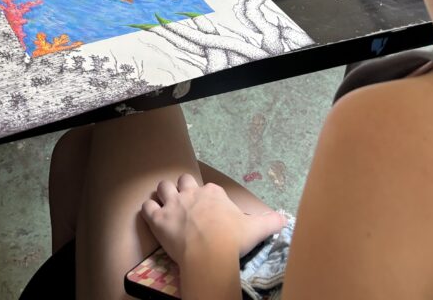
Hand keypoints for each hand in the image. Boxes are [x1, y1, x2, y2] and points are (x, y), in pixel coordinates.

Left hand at [141, 174, 286, 266]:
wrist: (210, 252)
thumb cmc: (233, 239)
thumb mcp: (256, 228)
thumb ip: (270, 221)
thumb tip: (285, 219)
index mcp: (214, 193)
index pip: (209, 188)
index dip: (208, 199)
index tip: (211, 211)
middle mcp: (192, 193)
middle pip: (184, 180)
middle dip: (184, 188)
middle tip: (187, 203)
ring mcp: (173, 204)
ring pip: (163, 187)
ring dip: (164, 194)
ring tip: (167, 204)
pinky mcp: (158, 219)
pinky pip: (147, 206)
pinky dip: (148, 210)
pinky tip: (151, 215)